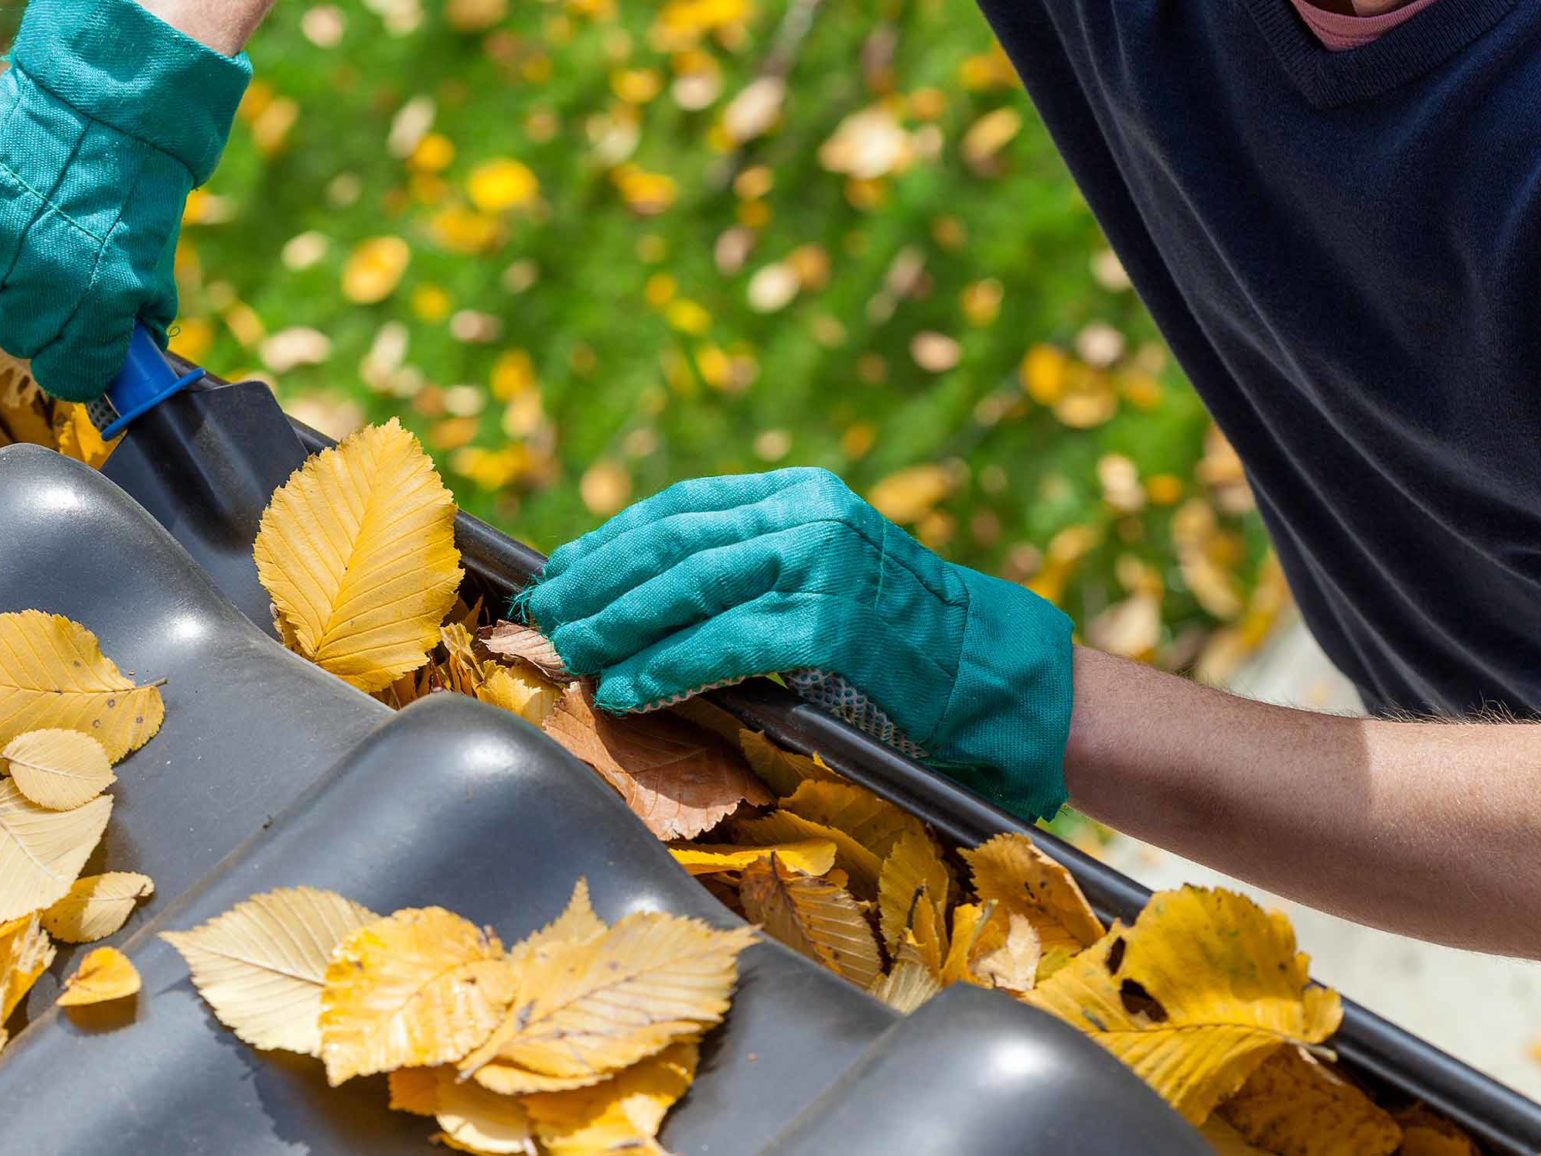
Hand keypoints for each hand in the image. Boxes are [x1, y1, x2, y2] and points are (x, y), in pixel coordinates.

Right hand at [0, 0, 252, 401]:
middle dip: (40, 317)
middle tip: (61, 279)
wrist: (110, 98)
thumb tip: (127, 364)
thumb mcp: (153, 263)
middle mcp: (37, 275)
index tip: (78, 353)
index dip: (74, 366)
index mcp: (95, 301)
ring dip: (8, 268)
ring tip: (39, 225)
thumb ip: (133, 321)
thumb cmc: (138, 186)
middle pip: (18, 336)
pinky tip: (12, 196)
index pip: (65, 376)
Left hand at [517, 468, 1075, 819]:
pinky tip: (627, 689)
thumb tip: (643, 592)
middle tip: (546, 616)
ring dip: (616, 626)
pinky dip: (664, 669)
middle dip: (597, 582)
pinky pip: (721, 646)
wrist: (994, 673)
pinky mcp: (828, 625)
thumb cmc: (903, 638)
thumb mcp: (826, 570)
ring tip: (572, 652)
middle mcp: (806, 516)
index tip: (562, 571)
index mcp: (800, 493)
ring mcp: (819, 566)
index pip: (681, 507)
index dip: (611, 540)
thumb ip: (752, 565)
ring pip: (686, 589)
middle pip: (671, 543)